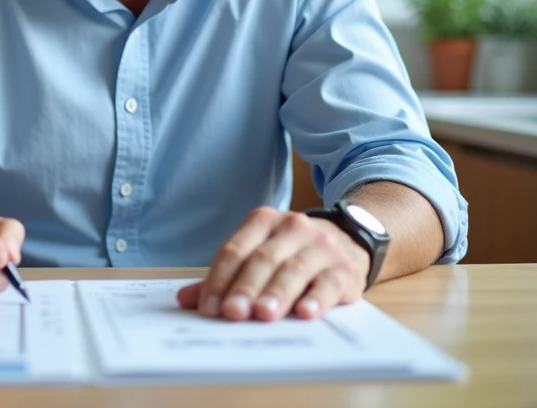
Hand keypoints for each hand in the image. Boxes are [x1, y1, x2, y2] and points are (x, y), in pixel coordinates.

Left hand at [177, 206, 368, 321]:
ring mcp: (320, 246)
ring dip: (277, 293)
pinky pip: (329, 282)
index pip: (234, 250)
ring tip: (263, 314)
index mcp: (263, 221)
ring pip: (294, 269)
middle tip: (232, 312)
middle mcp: (292, 227)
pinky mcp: (344, 268)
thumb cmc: (292, 254)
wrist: (349, 241)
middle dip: (245, 287)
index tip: (209, 308)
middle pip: (262, 259)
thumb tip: (186, 300)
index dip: (219, 279)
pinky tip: (305, 312)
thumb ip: (225, 277)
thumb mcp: (259, 255)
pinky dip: (317, 298)